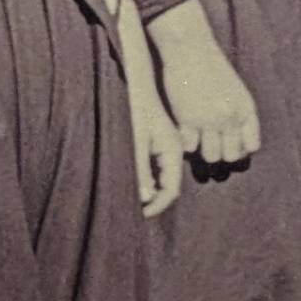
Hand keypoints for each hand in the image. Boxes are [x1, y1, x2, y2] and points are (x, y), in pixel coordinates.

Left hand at [128, 72, 182, 217]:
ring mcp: (166, 150)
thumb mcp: (135, 142)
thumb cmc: (133, 110)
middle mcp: (173, 153)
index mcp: (173, 152)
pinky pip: (154, 171)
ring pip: (160, 180)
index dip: (157, 206)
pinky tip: (129, 182)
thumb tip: (144, 198)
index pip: (171, 190)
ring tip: (127, 197)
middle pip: (167, 187)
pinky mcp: (157, 147)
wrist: (135, 85)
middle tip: (129, 209)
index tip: (139, 214)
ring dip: (147, 191)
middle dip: (151, 201)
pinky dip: (144, 181)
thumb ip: (140, 170)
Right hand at [160, 36, 261, 166]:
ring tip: (198, 137)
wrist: (190, 49)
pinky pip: (189, 147)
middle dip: (222, 152)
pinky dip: (186, 142)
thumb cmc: (212, 67)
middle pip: (231, 156)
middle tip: (212, 142)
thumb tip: (240, 144)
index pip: (252, 145)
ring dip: (204, 150)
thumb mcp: (235, 89)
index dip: (242, 149)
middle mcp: (231, 117)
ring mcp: (209, 120)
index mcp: (246, 109)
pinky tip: (184, 131)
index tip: (231, 143)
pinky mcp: (187, 119)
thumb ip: (239, 114)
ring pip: (211, 156)